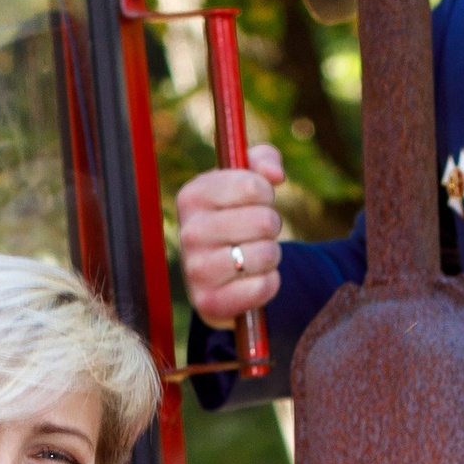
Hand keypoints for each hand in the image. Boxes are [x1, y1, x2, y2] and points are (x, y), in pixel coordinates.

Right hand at [179, 145, 285, 325]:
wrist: (217, 275)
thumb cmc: (234, 217)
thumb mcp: (245, 180)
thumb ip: (263, 160)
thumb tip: (275, 175)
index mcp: (192, 196)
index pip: (252, 186)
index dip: (266, 194)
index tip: (258, 200)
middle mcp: (188, 232)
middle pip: (264, 221)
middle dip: (272, 226)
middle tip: (259, 233)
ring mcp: (195, 270)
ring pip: (266, 255)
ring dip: (272, 255)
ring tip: (256, 255)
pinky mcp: (208, 303)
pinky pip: (263, 287)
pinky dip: (270, 283)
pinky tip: (255, 279)